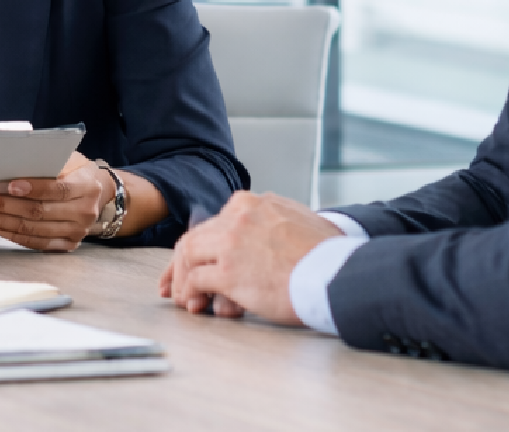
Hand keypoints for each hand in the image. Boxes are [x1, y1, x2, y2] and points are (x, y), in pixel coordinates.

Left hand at [0, 154, 109, 250]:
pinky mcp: (65, 245)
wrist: (100, 195)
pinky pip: (33, 243)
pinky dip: (10, 234)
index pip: (57, 189)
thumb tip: (12, 164)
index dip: (32, 188)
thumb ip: (49, 163)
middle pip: (38, 212)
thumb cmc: (79, 172)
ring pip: (31, 230)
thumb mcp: (72, 160)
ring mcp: (75, 233)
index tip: (7, 185)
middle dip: (2, 206)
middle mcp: (83, 213)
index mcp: (87, 187)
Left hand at [159, 192, 341, 324]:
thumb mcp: (295, 220)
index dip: (201, 246)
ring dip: (183, 280)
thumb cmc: (324, 254)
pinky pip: (195, 280)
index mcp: (254, 202)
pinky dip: (190, 293)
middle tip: (175, 286)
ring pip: (188, 255)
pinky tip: (196, 305)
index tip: (194, 262)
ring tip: (187, 301)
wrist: (334, 271)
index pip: (215, 222)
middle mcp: (239, 215)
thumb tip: (260, 242)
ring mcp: (232, 240)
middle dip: (182, 264)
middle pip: (196, 237)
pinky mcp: (229, 271)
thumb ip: (271, 223)